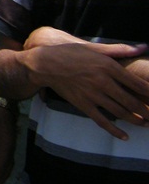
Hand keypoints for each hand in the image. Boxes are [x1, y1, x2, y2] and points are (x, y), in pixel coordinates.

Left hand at [0, 102, 15, 183]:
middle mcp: (11, 151)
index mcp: (5, 149)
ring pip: (8, 167)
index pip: (0, 170)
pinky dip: (2, 170)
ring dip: (1, 177)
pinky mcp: (9, 144)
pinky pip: (7, 162)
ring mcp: (11, 148)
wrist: (4, 105)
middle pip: (6, 171)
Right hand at [24, 40, 148, 139]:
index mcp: (107, 66)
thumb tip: (142, 47)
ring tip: (145, 124)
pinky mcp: (83, 104)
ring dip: (135, 120)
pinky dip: (114, 130)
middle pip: (131, 100)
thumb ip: (119, 49)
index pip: (136, 83)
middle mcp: (102, 82)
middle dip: (146, 110)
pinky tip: (124, 136)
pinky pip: (102, 120)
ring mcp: (93, 95)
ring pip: (119, 112)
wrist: (45, 64)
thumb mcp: (94, 47)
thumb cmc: (69, 53)